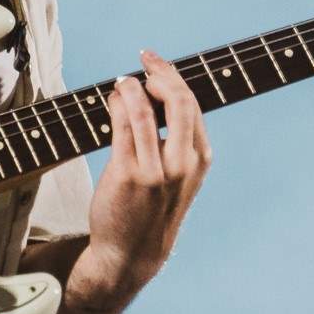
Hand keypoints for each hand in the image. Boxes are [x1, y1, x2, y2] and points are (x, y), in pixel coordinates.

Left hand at [74, 51, 212, 308]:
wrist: (132, 253)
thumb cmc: (152, 206)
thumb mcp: (179, 174)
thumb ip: (177, 138)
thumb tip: (158, 91)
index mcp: (199, 159)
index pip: (193, 105)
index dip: (173, 77)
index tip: (156, 62)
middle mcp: (182, 164)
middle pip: (178, 102)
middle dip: (161, 73)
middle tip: (144, 60)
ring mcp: (155, 171)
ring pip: (146, 110)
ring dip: (132, 87)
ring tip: (123, 82)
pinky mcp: (127, 175)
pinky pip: (123, 126)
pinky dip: (117, 104)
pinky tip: (113, 99)